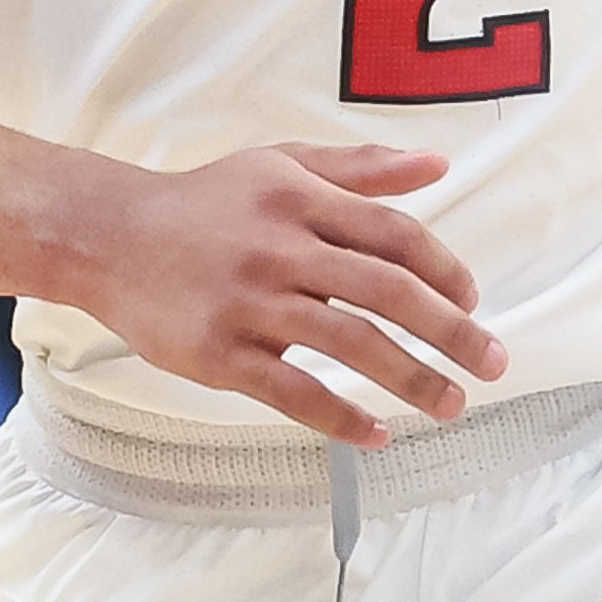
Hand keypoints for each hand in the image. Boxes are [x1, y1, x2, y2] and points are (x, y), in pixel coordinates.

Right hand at [70, 142, 504, 443]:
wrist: (109, 237)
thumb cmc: (207, 202)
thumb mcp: (282, 166)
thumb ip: (361, 168)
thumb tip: (438, 165)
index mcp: (302, 200)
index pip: (395, 234)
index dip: (445, 269)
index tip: (474, 301)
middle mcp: (281, 248)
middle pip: (387, 291)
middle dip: (450, 331)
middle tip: (493, 363)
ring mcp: (250, 303)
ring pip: (350, 344)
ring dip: (411, 379)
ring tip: (450, 405)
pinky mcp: (220, 354)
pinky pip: (292, 392)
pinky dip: (340, 418)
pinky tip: (376, 436)